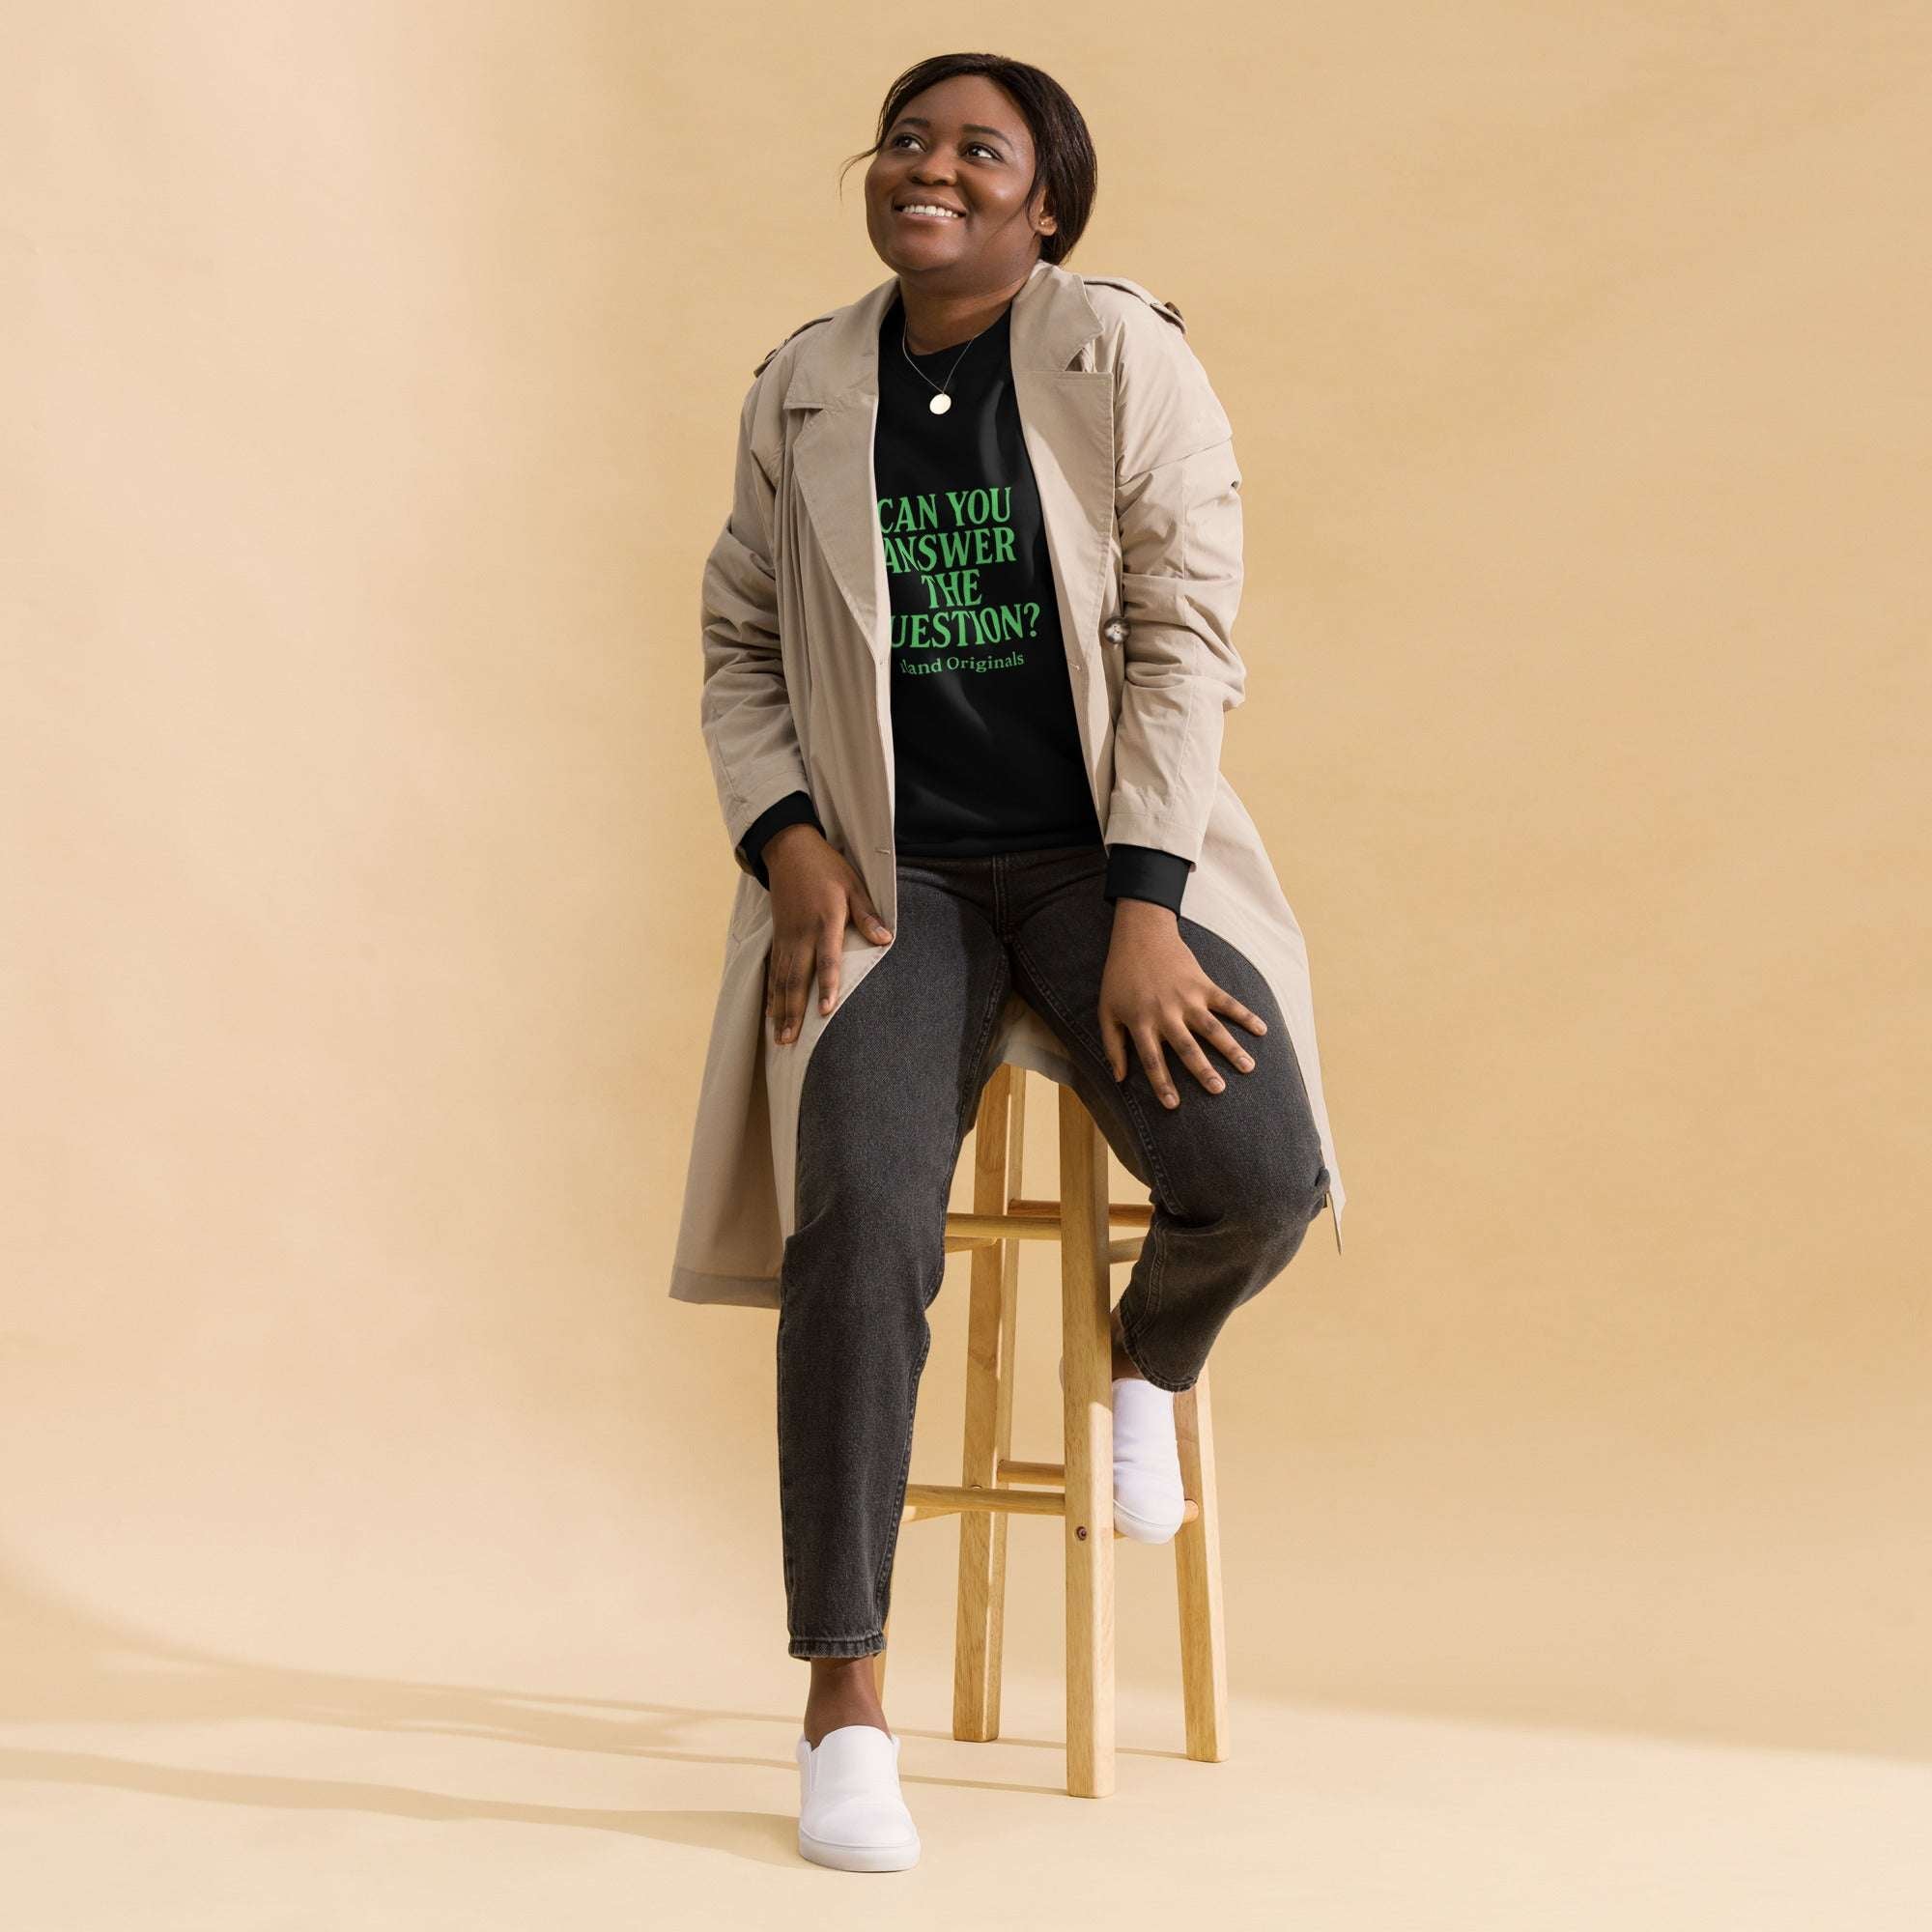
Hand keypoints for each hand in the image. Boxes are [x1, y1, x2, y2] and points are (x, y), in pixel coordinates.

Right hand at [762, 824, 892, 1044]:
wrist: (790, 850)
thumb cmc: (827, 868)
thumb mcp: (854, 885)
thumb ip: (867, 915)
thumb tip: (885, 940)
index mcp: (825, 921)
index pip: (826, 960)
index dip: (826, 986)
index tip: (825, 1011)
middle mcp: (802, 934)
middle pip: (796, 979)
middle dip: (793, 1012)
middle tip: (790, 1041)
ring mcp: (786, 937)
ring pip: (781, 979)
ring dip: (780, 1010)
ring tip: (780, 1037)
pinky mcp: (778, 936)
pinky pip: (773, 970)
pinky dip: (771, 993)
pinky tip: (771, 1012)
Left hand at [1098, 899, 1266, 1106]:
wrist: (1140, 935)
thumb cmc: (1120, 976)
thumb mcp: (1106, 1010)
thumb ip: (1112, 1045)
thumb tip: (1119, 1079)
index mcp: (1141, 1021)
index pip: (1152, 1059)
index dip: (1162, 1083)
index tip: (1173, 1105)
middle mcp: (1166, 1012)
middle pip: (1186, 1047)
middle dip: (1203, 1070)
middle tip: (1218, 1090)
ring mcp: (1187, 998)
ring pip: (1212, 1028)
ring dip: (1231, 1048)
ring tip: (1248, 1067)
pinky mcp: (1203, 983)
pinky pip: (1227, 1002)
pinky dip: (1245, 1015)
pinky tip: (1262, 1029)